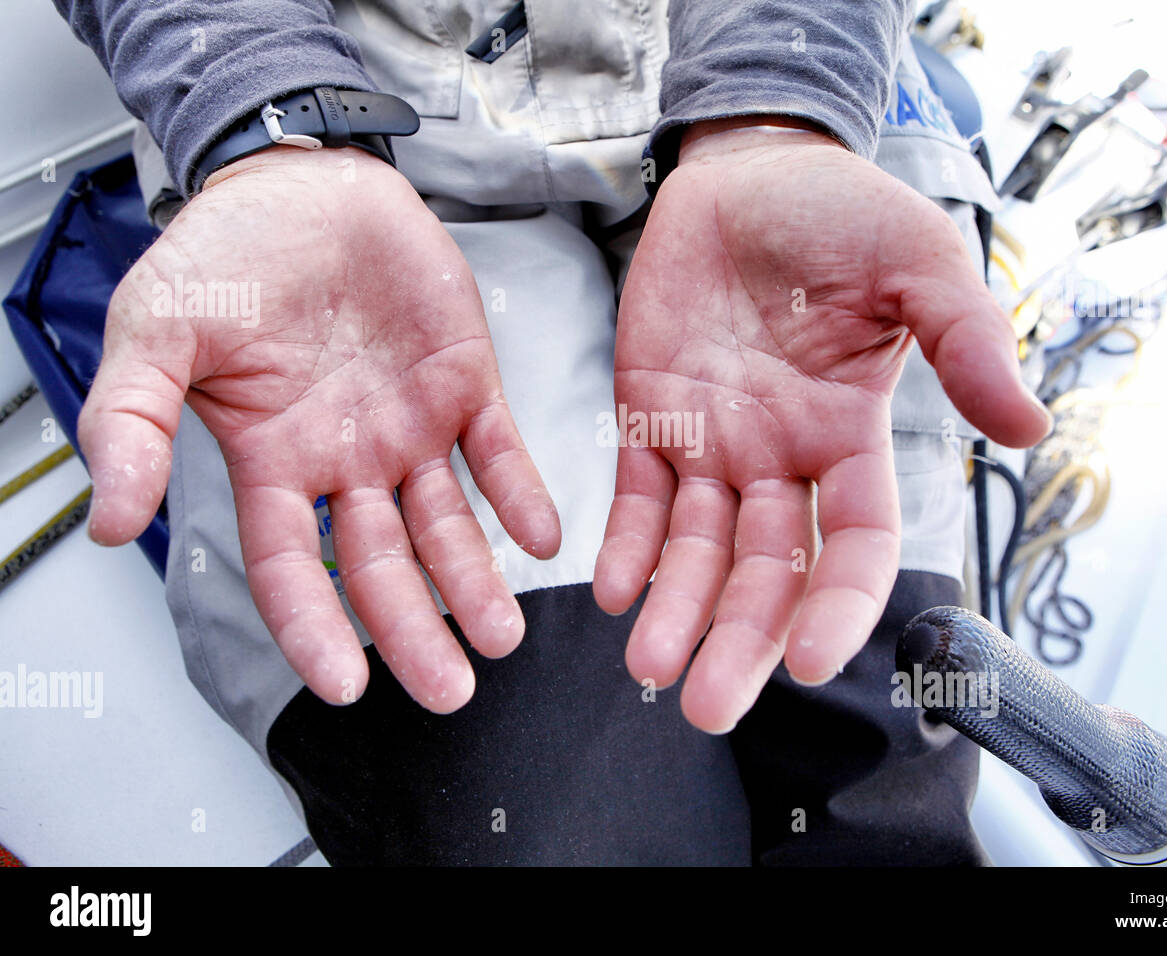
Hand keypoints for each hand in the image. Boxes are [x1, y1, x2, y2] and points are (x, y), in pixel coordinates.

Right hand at [79, 146, 559, 711]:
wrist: (303, 182)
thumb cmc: (228, 251)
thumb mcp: (158, 328)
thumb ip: (132, 421)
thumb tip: (109, 520)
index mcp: (274, 458)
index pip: (289, 565)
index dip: (313, 627)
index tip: (343, 685)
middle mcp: (347, 458)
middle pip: (381, 566)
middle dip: (416, 630)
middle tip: (453, 689)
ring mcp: (410, 426)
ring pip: (446, 525)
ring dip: (477, 580)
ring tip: (504, 636)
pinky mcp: (465, 384)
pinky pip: (500, 453)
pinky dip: (521, 495)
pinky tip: (541, 539)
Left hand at [594, 119, 1050, 732]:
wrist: (747, 171)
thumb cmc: (841, 211)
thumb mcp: (918, 262)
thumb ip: (967, 341)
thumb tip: (1029, 429)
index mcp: (849, 437)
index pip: (852, 544)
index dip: (837, 604)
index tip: (816, 662)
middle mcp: (782, 458)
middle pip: (765, 571)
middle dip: (741, 639)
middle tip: (709, 708)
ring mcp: (713, 444)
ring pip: (695, 550)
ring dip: (674, 611)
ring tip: (650, 669)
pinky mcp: (650, 418)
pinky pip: (636, 497)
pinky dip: (626, 545)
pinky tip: (613, 592)